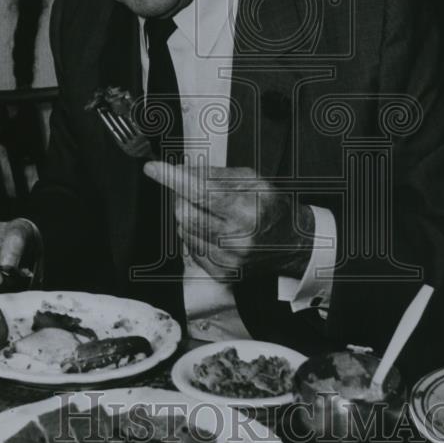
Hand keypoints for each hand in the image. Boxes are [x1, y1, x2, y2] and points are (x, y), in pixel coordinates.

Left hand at [143, 162, 313, 280]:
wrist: (290, 243)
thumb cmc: (270, 208)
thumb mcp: (251, 181)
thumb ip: (215, 175)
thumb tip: (181, 171)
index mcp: (247, 211)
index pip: (201, 192)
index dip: (174, 179)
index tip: (153, 168)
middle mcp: (237, 239)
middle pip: (185, 212)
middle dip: (185, 197)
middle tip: (199, 192)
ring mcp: (228, 260)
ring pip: (183, 229)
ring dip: (190, 217)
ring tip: (213, 214)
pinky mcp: (221, 273)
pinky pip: (189, 247)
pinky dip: (196, 235)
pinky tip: (215, 231)